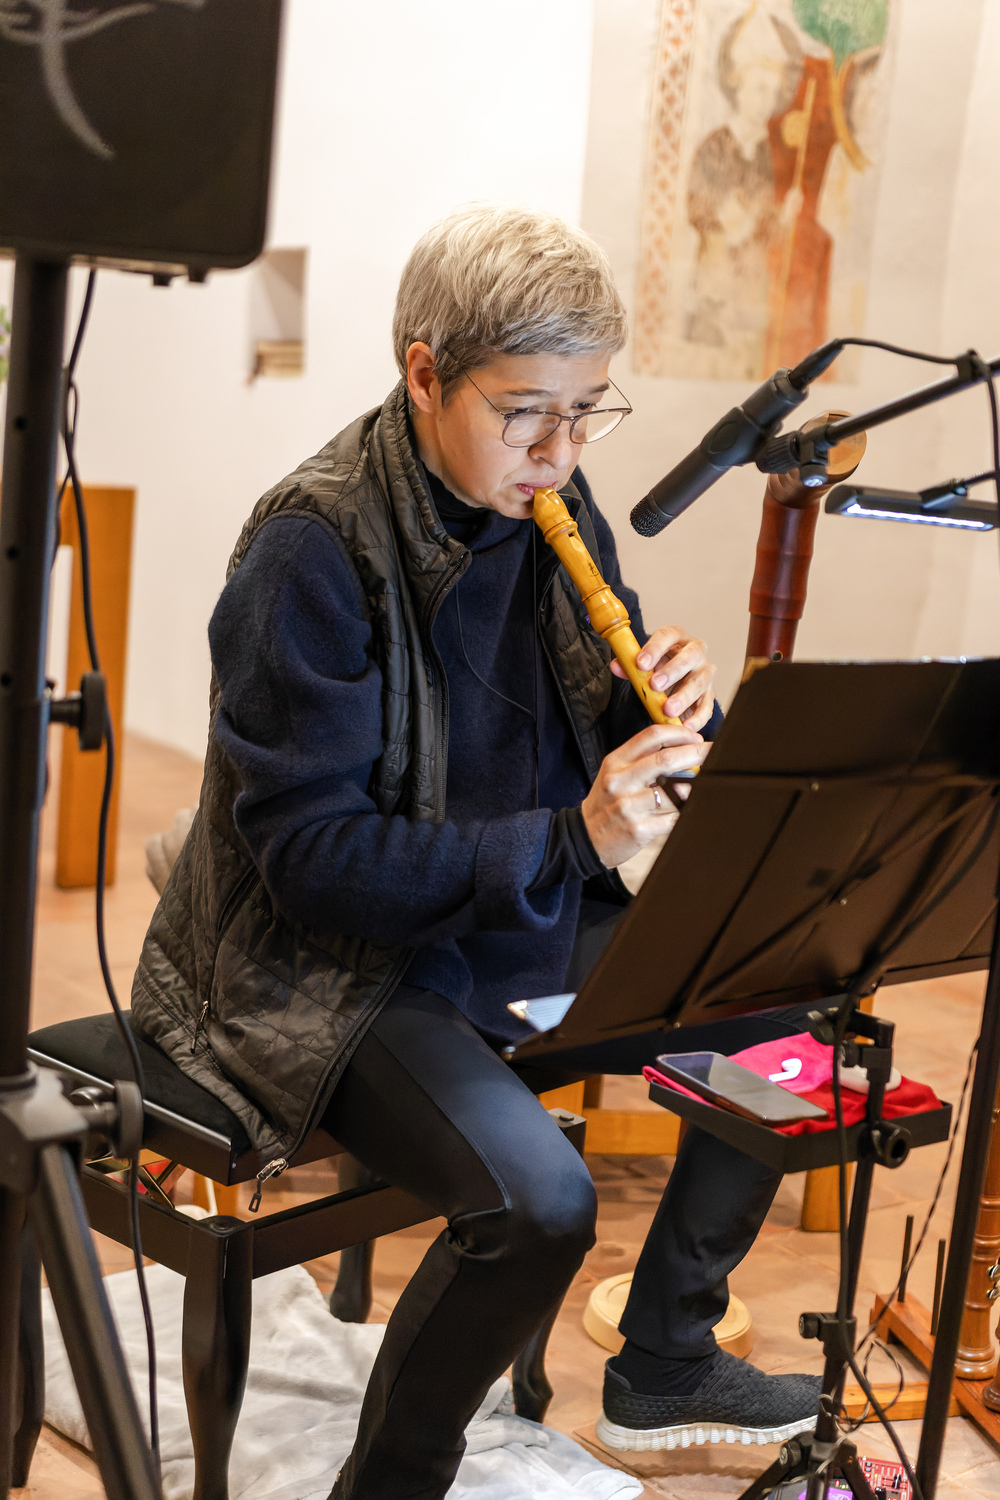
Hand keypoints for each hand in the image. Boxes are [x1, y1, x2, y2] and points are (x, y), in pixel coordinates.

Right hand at [581, 722, 708, 867]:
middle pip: (666, 760)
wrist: (585, 839)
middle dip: (696, 753)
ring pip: (674, 791)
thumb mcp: (613, 774)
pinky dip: (687, 811)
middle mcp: (620, 781)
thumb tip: (681, 748)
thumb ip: (640, 760)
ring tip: (705, 783)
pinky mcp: (638, 829)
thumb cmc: (605, 804)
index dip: (679, 733)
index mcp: (615, 763)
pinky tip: (693, 807)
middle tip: (712, 752)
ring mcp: (628, 806)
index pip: (651, 736)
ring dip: (696, 786)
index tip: (695, 737)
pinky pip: (672, 818)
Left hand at [610, 625, 715, 730]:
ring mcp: (706, 672)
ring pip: (700, 682)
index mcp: (677, 637)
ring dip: (684, 696)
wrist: (675, 679)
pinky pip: (707, 706)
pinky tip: (685, 726)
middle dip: (672, 671)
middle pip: (690, 656)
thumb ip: (629, 666)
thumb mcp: (643, 664)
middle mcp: (696, 650)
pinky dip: (697, 718)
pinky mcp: (710, 693)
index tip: (641, 664)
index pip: (667, 636)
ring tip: (668, 710)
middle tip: (655, 685)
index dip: (654, 648)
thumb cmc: (658, 667)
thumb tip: (616, 666)